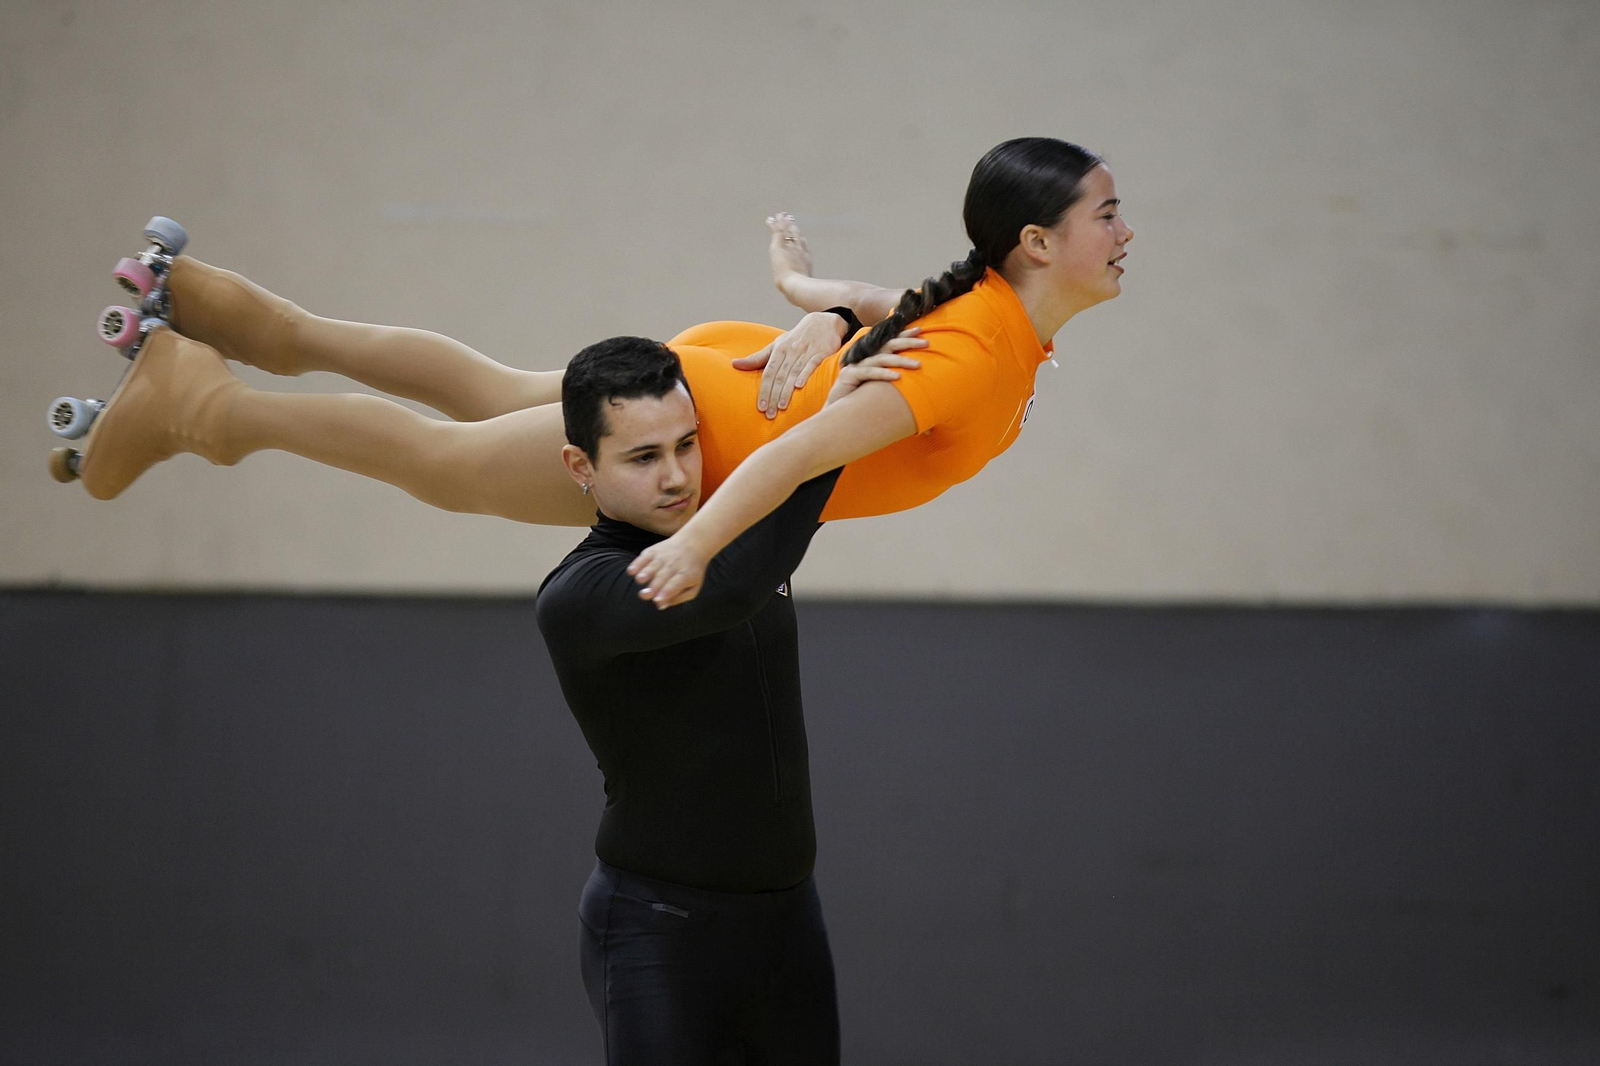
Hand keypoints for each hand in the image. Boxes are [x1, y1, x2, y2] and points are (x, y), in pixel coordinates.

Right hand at [627, 532, 711, 609]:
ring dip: (646, 572)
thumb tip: (660, 606)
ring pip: (654, 565)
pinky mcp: (654, 550)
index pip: (676, 584)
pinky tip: (631, 571)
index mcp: (687, 575)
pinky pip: (645, 556)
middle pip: (663, 576)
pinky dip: (637, 563)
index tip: (657, 600)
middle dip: (654, 586)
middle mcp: (676, 564)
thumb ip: (679, 598)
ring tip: (639, 580)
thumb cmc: (691, 571)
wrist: (693, 543)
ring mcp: (664, 556)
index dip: (667, 592)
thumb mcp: (693, 587)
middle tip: (644, 595)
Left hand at [731, 311, 848, 419]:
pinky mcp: (820, 353)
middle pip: (779, 376)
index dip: (764, 390)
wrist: (822, 323)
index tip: (760, 407)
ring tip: (781, 407)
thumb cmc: (795, 339)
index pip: (768, 373)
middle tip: (769, 414)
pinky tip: (799, 387)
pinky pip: (811, 365)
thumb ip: (757, 358)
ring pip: (793, 373)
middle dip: (773, 396)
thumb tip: (734, 364)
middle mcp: (790, 352)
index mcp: (778, 351)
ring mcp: (805, 352)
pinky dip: (805, 375)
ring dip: (787, 391)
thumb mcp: (776, 346)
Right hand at [825, 330, 923, 406]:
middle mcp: (864, 358)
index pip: (890, 342)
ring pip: (881, 358)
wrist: (836, 414)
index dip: (904, 335)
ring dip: (901, 360)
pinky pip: (869, 373)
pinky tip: (898, 377)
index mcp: (872, 358)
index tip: (921, 331)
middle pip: (888, 345)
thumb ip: (892, 381)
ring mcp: (856, 366)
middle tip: (926, 342)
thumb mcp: (879, 388)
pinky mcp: (849, 376)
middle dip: (908, 341)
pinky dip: (884, 374)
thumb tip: (916, 382)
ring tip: (918, 365)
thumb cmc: (860, 402)